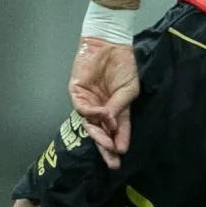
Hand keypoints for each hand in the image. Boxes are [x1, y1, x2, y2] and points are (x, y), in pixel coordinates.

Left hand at [70, 37, 138, 168]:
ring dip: (100, 135)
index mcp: (115, 109)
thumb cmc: (123, 65)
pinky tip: (103, 116)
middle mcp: (100, 108)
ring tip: (108, 144)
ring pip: (91, 124)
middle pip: (101, 132)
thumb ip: (120, 107)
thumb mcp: (129, 89)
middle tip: (113, 162)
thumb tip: (113, 124)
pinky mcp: (77, 93)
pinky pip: (82, 108)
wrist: (110, 44)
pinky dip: (92, 114)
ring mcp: (88, 101)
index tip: (122, 153)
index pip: (116, 130)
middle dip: (106, 147)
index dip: (119, 141)